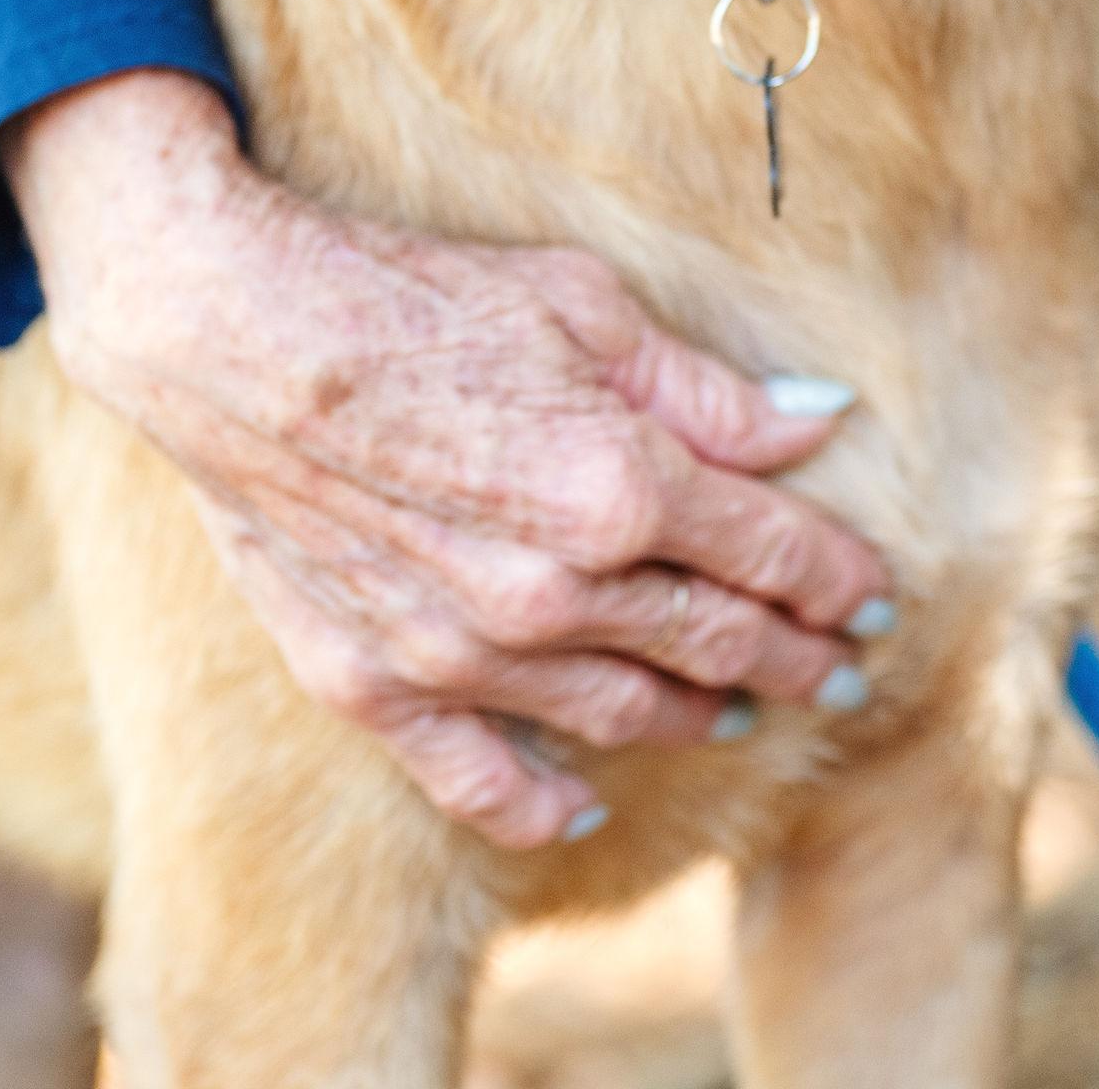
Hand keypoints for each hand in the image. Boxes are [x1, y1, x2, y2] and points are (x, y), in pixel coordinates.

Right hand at [4, 70, 892, 850]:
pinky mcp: (376, 684)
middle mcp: (556, 590)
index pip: (774, 556)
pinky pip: (481, 782)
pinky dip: (544, 806)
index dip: (840, 580)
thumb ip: (706, 392)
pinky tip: (584, 806)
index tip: (874, 595)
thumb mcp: (579, 306)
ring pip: (623, 718)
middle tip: (837, 665)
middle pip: (718, 644)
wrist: (224, 329)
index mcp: (621, 487)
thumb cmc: (406, 291)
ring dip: (700, 717)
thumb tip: (821, 419)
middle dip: (797, 656)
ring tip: (739, 711)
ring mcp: (463, 654)